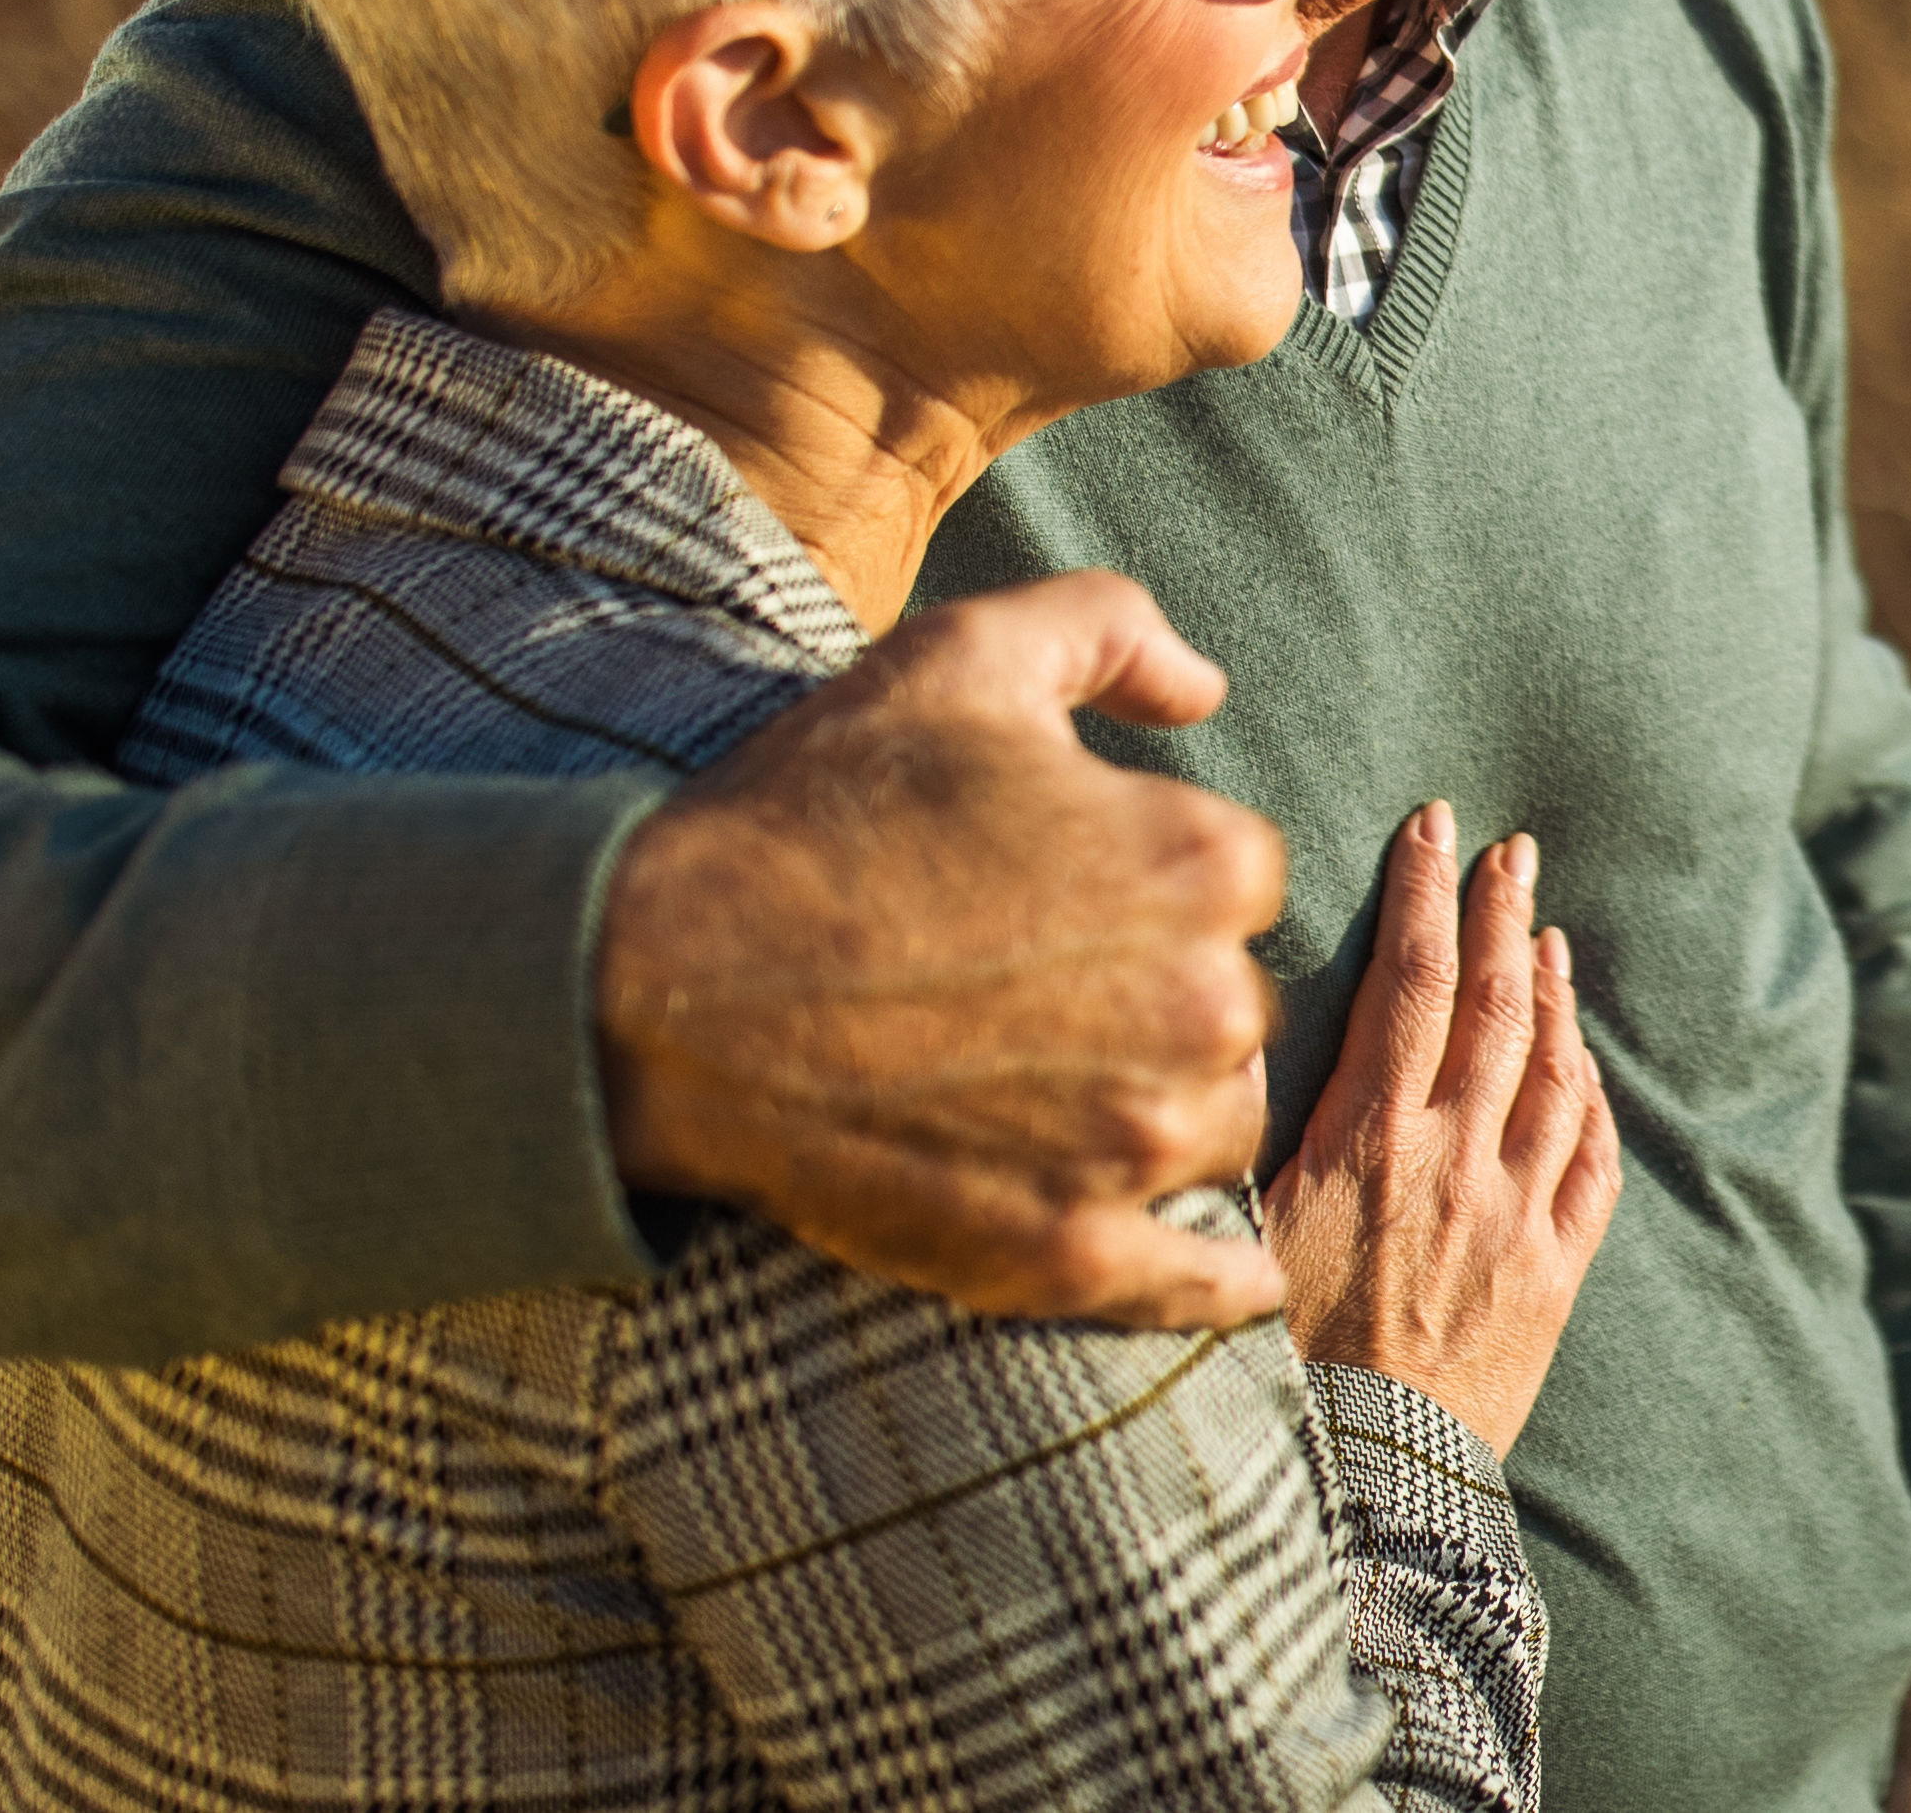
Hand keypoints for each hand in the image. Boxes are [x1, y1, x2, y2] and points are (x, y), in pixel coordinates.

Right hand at [595, 571, 1289, 1328]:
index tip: (1057, 877)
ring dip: (1161, 1103)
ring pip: (1214, 1123)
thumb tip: (1203, 687)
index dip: (1152, 867)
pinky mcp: (1068, 1253)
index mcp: (1197, 860)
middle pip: (1235, 1002)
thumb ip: (1112, 628)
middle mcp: (1198, 1008)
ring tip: (1041, 1071)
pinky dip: (1220, 1281)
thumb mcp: (964, 656)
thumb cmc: (818, 806)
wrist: (669, 977)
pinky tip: (1239, 1280)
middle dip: (1161, 984)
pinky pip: (1198, 1282)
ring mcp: (1133, 1145)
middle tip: (1030, 972)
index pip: (1241, 873)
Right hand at [1258, 801, 1621, 1456]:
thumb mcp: (1229, 1229)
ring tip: (1550, 936)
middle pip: (1495, 1005)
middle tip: (1512, 851)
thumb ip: (1240, 1129)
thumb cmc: (1268, 1363)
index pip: (1411, 978)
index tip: (1435, 825)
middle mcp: (1452, 1162)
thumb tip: (1217, 1041)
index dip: (1426, 892)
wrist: (1358, 1490)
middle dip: (1503, 914)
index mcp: (1367, 1139)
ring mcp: (1513, 1219)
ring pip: (1555, 1075)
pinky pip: (1591, 1167)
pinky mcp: (1552, 1280)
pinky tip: (1587, 1068)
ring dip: (1554, 995)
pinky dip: (1595, 1101)